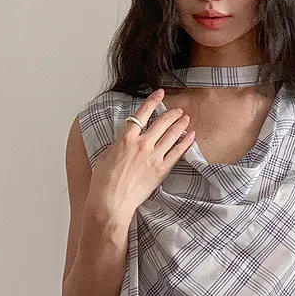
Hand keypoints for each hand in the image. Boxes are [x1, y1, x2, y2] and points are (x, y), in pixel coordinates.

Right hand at [89, 88, 194, 219]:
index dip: (153, 101)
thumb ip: (119, 144)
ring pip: (172, 135)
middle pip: (162, 122)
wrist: (111, 202)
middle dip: (172, 113)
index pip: (142, 113)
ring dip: (180, 125)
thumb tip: (125, 139)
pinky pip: (177, 153)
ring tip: (186, 119)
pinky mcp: (161, 170)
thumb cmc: (103, 182)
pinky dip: (185, 143)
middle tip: (178, 110)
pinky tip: (191, 136)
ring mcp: (153, 157)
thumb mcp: (106, 155)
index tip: (160, 93)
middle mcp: (142, 144)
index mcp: (125, 138)